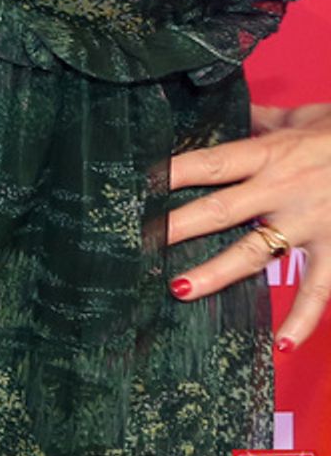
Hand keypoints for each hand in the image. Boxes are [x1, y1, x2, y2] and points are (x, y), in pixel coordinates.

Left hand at [167, 103, 330, 349]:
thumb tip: (232, 110)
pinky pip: (317, 290)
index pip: (212, 163)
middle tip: (143, 242)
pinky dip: (302, 319)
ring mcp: (308, 223)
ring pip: (255, 253)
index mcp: (269, 154)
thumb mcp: (300, 118)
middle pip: (221, 209)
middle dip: (180, 226)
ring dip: (217, 273)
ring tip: (181, 289)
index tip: (142, 184)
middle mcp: (282, 190)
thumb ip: (263, 119)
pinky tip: (281, 345)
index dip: (175, 172)